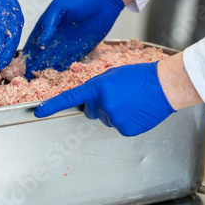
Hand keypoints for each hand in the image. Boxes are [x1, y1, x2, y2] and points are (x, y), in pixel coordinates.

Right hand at [23, 0, 123, 78]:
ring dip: (46, 74)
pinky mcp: (79, 51)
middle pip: (40, 59)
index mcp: (45, 28)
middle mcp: (53, 39)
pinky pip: (68, 65)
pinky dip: (62, 73)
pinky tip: (57, 81)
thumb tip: (41, 43)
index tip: (20, 70)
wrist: (103, 0)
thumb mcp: (60, 7)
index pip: (32, 47)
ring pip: (53, 64)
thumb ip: (49, 24)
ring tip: (40, 85)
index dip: (26, 59)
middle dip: (33, 70)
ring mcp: (66, 46)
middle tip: (28, 83)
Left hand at [34, 62, 175, 136]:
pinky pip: (117, 126)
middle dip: (99, 105)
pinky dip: (124, 121)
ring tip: (130, 101)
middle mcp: (103, 104)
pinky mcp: (125, 129)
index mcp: (98, 87)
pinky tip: (135, 111)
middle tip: (118, 95)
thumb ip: (97, 87)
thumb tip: (89, 101)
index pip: (70, 98)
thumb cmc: (140, 76)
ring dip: (114, 112)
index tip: (39, 111)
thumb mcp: (113, 74)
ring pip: (106, 119)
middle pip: (91, 111)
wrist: (165, 86)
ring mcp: (114, 119)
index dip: (53, 105)